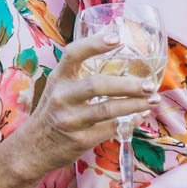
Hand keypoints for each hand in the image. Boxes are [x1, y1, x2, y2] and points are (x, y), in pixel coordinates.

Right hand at [0, 31, 160, 182]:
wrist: (32, 149)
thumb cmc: (52, 114)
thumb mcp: (58, 89)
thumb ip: (80, 76)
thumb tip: (121, 61)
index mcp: (58, 79)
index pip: (73, 54)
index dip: (94, 44)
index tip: (117, 38)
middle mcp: (61, 97)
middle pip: (97, 85)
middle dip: (128, 85)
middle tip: (149, 84)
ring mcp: (70, 120)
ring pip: (108, 109)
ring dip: (136, 104)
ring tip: (154, 99)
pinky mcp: (80, 140)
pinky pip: (112, 128)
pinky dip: (131, 121)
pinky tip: (141, 116)